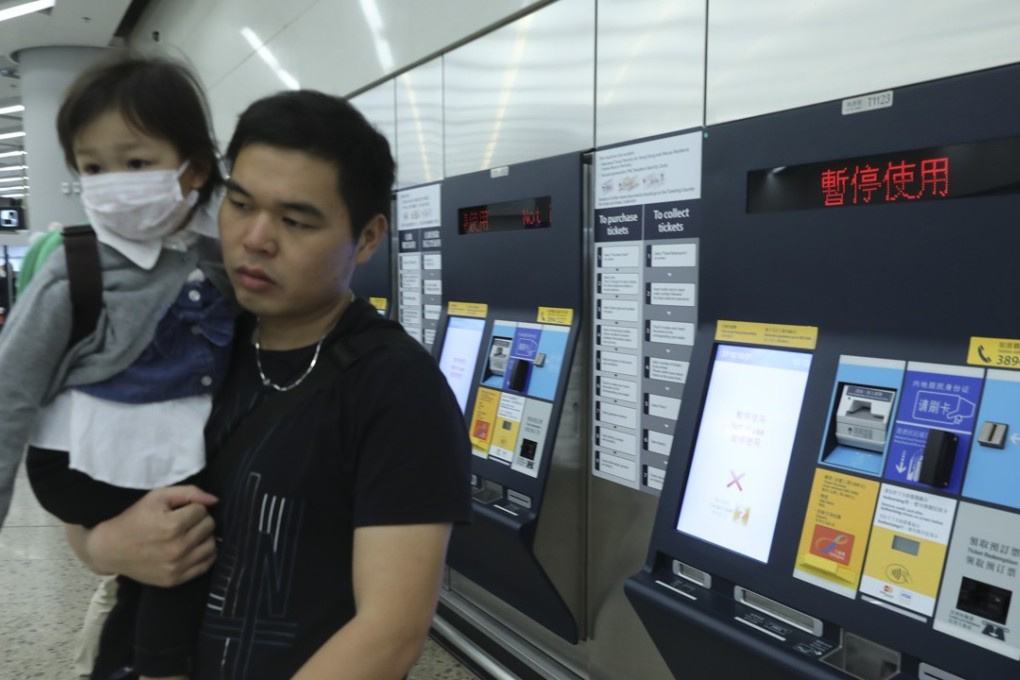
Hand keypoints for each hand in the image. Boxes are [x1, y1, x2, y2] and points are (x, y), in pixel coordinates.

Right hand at [83, 485, 217, 586]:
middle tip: (184, 521)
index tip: (179, 511)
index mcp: (172, 526)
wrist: (109, 550)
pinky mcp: (175, 580)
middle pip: (209, 527)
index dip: (192, 507)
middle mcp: (178, 548)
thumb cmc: (133, 519)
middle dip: (199, 520)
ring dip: (204, 537)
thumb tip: (215, 501)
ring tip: (189, 535)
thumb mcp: (156, 497)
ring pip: (211, 546)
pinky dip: (204, 555)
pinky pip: (206, 565)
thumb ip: (189, 493)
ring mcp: (177, 567)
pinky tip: (192, 548)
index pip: (202, 511)